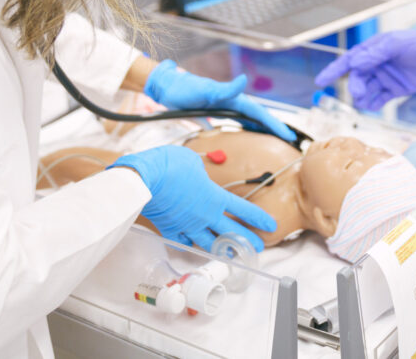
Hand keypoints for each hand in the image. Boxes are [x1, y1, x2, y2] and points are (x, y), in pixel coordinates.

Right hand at [109, 146, 276, 251]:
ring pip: (208, 243)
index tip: (270, 226)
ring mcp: (187, 225)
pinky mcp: (169, 229)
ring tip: (230, 255)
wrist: (145, 179)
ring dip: (221, 250)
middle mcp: (204, 215)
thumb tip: (197, 174)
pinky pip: (183, 242)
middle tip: (257, 249)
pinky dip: (189, 244)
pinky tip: (192, 246)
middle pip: (230, 233)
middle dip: (246, 241)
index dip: (258, 218)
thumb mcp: (191, 161)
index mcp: (214, 197)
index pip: (243, 209)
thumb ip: (199, 171)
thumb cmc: (169, 165)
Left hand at [144, 60, 294, 141]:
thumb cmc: (186, 90)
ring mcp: (226, 108)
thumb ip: (225, 89)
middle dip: (274, 128)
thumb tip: (243, 80)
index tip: (288, 135)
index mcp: (234, 99)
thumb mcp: (205, 90)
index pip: (259, 114)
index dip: (275, 125)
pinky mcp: (217, 113)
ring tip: (276, 140)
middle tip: (290, 140)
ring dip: (263, 129)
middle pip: (258, 118)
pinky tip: (250, 136)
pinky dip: (247, 129)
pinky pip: (237, 123)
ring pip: (250, 120)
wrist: (169, 88)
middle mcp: (233, 103)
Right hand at [314, 30, 415, 110]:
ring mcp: (385, 78)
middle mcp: (376, 64)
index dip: (333, 70)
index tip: (320, 81)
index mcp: (372, 50)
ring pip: (366, 90)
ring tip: (366, 100)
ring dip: (363, 97)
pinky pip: (380, 99)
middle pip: (357, 78)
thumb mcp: (395, 44)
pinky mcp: (395, 90)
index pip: (349, 61)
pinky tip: (375, 105)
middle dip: (354, 86)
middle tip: (359, 93)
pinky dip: (375, 104)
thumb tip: (355, 62)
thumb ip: (375, 54)